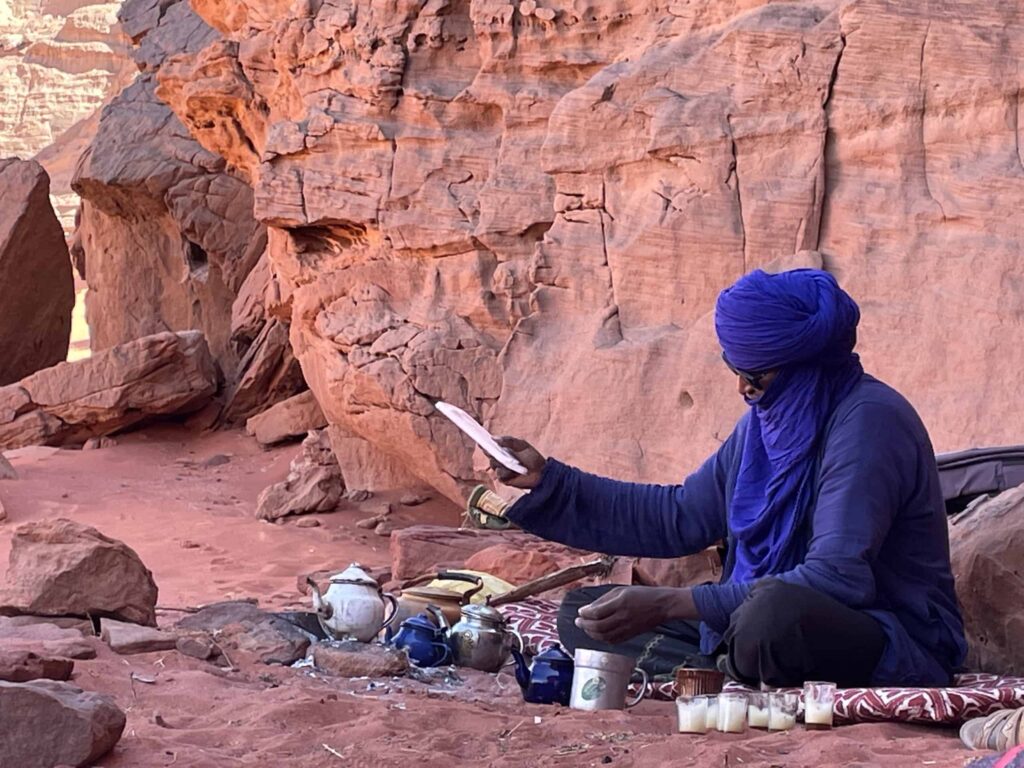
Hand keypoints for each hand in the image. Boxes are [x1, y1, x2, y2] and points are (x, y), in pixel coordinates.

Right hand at [489, 436, 545, 489]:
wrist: (541, 473)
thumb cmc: (533, 457)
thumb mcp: (522, 445)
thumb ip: (508, 441)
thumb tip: (493, 438)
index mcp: (504, 449)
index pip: (491, 445)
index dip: (485, 443)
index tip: (480, 441)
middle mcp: (501, 459)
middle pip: (490, 455)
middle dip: (491, 453)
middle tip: (492, 451)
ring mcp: (502, 469)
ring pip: (493, 465)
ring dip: (500, 463)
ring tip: (510, 463)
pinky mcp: (505, 479)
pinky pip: (499, 475)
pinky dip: (504, 473)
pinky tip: (512, 472)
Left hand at [575, 586, 693, 644]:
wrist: (662, 605)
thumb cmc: (641, 594)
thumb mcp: (621, 590)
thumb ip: (603, 600)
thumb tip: (587, 609)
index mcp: (621, 603)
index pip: (597, 613)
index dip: (585, 614)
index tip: (579, 612)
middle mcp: (623, 617)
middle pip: (598, 627)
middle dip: (584, 625)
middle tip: (578, 621)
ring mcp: (627, 628)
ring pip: (604, 636)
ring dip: (591, 633)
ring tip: (585, 627)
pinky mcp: (630, 636)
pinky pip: (612, 641)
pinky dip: (601, 639)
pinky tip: (597, 633)